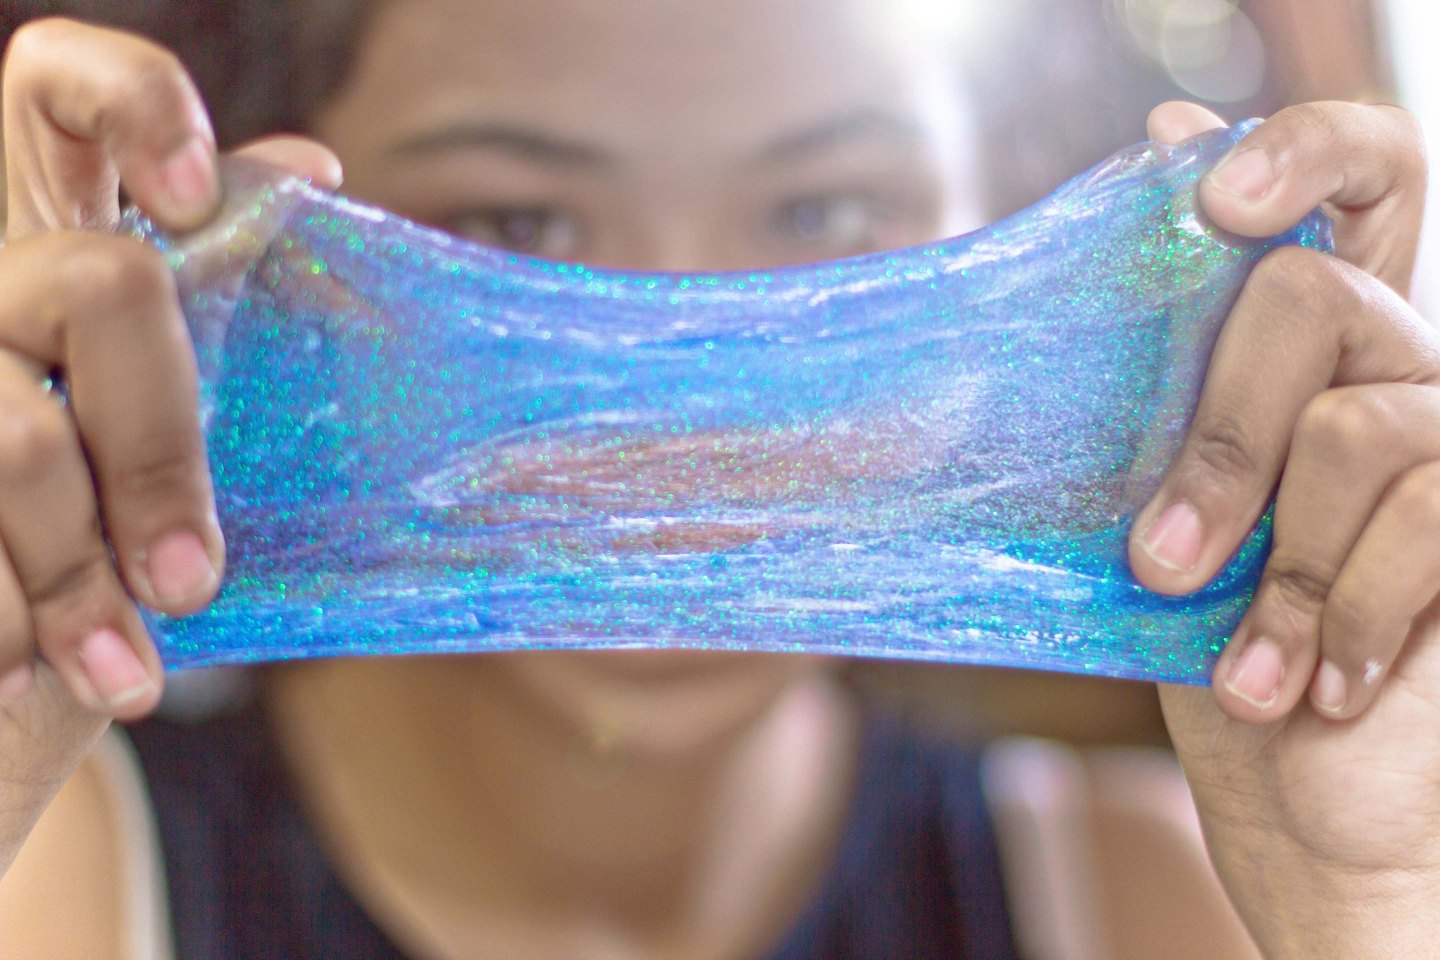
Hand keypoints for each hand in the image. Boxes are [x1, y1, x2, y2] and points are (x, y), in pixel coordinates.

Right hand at [0, 17, 339, 874]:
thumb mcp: (177, 413)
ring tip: (127, 672)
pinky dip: (8, 624)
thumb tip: (312, 164)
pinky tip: (28, 681)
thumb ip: (227, 298)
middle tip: (196, 579)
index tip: (195, 203)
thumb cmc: (111, 524)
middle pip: (92, 285)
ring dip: (76, 571)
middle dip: (161, 444)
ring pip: (14, 436)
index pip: (56, 87)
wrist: (7, 664)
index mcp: (55, 238)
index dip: (131, 104)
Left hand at [1130, 100, 1430, 721]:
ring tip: (1242, 671)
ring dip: (1280, 566)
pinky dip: (1344, 616)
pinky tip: (1313, 688)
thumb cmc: (1214, 644)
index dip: (1300, 150)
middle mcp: (1393, 365)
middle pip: (1311, 298)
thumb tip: (1088, 263)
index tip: (1210, 200)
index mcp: (1301, 347)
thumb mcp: (1154, 517)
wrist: (1303, 796)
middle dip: (1218, 436)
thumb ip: (1145, 405)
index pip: (1352, 178)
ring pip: (1356, 427)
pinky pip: (1423, 514)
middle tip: (1162, 561)